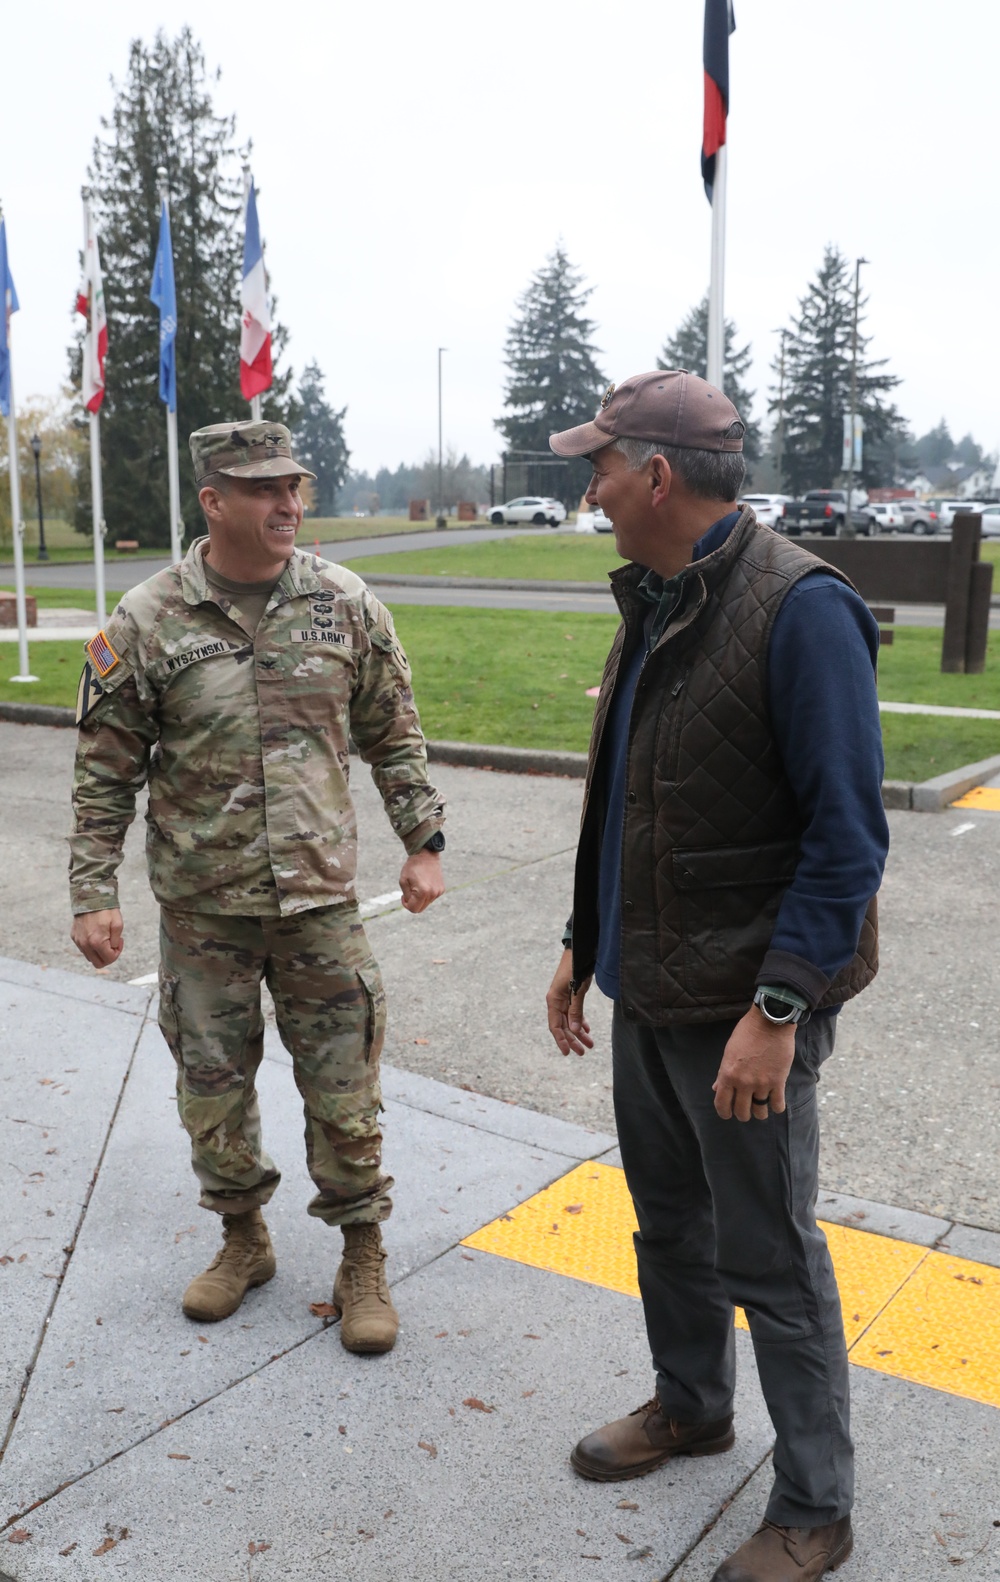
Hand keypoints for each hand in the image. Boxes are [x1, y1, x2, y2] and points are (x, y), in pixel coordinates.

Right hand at [70, 908, 123, 969]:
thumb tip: (112, 950)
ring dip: (99, 952)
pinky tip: (97, 934)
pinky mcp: (74, 936)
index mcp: (97, 942)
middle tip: (113, 944)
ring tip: (105, 938)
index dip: (117, 952)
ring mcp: (78, 941)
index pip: (109, 959)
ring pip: (90, 957)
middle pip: (98, 963)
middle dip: (108, 957)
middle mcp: (85, 944)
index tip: (119, 941)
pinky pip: (83, 948)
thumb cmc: (106, 910)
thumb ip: (116, 942)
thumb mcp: (118, 925)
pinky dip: (91, 946)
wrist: (90, 897)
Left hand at [399, 848, 444, 913]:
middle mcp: (433, 893)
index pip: (413, 909)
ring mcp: (438, 892)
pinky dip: (426, 894)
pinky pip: (431, 898)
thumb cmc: (412, 866)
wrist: (426, 855)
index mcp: (423, 892)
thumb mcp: (403, 881)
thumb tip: (410, 904)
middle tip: (408, 893)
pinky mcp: (442, 889)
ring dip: (419, 898)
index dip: (406, 905)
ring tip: (417, 886)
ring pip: (426, 903)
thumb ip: (406, 896)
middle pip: (420, 909)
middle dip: (413, 903)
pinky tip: (424, 884)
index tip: (403, 896)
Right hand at [546, 949, 593, 1056]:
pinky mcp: (572, 995)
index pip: (555, 1026)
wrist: (580, 950)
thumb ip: (576, 1010)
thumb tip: (576, 1031)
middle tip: (583, 1052)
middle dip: (573, 1040)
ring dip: (579, 1033)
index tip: (567, 1053)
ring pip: (570, 1021)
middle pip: (563, 1026)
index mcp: (553, 1000)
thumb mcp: (577, 990)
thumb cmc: (576, 968)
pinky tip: (588, 1029)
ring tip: (590, 1044)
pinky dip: (581, 1021)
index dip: (561, 1040)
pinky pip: (575, 1013)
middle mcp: (557, 1001)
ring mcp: (564, 999)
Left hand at [713, 1007, 795, 1121]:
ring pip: (760, 1112)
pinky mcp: (779, 1082)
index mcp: (728, 1075)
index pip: (722, 1104)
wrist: (770, 1022)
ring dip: (760, 1113)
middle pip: (742, 1112)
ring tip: (761, 1107)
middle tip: (746, 1110)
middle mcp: (743, 1083)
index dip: (724, 1112)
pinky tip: (775, 1102)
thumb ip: (723, 1073)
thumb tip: (716, 1088)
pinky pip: (777, 1105)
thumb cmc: (747, 1033)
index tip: (727, 1114)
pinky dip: (776, 1107)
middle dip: (743, 1114)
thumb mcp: (729, 1051)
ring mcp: (762, 1084)